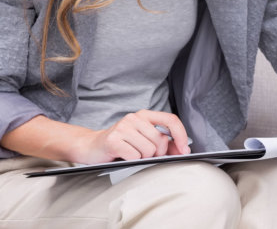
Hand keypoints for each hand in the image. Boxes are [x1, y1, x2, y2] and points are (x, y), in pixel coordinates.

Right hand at [68, 110, 189, 163]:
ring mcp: (123, 127)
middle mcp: (134, 117)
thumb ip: (163, 143)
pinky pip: (135, 156)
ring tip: (131, 154)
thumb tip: (183, 150)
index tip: (184, 150)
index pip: (170, 119)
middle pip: (160, 140)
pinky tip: (123, 156)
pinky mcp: (114, 139)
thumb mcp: (143, 140)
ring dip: (142, 158)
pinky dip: (131, 161)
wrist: (92, 147)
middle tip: (144, 155)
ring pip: (148, 150)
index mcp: (144, 115)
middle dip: (156, 154)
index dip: (181, 135)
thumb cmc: (121, 145)